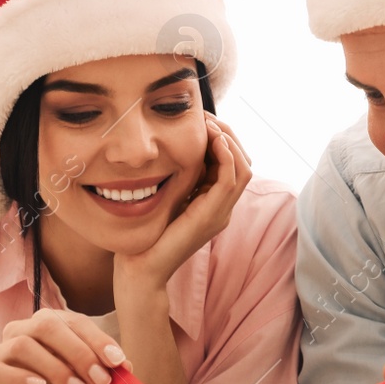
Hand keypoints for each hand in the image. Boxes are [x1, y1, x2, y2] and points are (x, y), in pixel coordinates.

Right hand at [0, 308, 130, 383]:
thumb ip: (103, 376)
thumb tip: (125, 365)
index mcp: (50, 328)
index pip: (74, 321)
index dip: (98, 339)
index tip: (118, 361)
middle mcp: (23, 332)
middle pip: (47, 325)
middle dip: (79, 351)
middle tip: (100, 378)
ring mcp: (2, 352)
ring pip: (24, 345)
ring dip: (56, 368)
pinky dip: (22, 377)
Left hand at [112, 112, 252, 291]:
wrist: (141, 267)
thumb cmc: (147, 234)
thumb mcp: (166, 195)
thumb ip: (177, 176)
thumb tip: (176, 144)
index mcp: (213, 202)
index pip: (232, 162)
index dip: (221, 136)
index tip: (201, 118)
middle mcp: (223, 207)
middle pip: (243, 161)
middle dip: (228, 133)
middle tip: (206, 116)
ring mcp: (220, 213)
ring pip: (243, 167)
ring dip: (229, 140)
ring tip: (209, 125)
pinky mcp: (212, 216)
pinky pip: (231, 180)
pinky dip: (226, 156)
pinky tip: (213, 140)